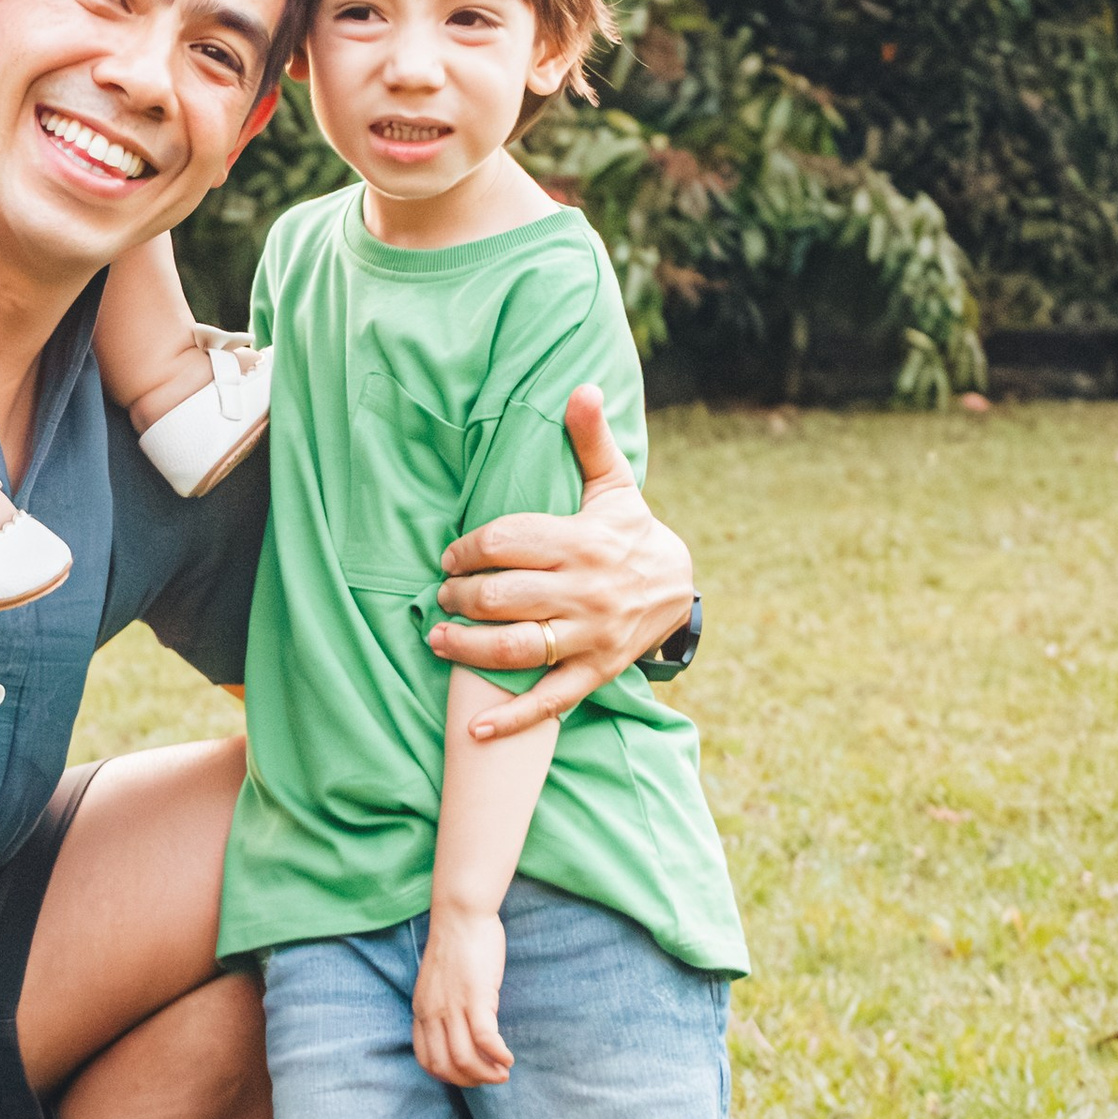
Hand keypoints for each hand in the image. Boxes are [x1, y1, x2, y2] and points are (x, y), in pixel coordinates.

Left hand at [413, 905, 511, 1085]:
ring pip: (464, 1059)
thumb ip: (444, 1007)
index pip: (426, 1060)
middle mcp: (433, 1012)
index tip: (470, 1076)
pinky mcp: (476, 997)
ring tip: (503, 1072)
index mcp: (422, 1010)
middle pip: (445, 1066)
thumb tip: (461, 1030)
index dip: (449, 1076)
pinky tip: (509, 1058)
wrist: (461, 914)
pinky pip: (485, 1040)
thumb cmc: (456, 944)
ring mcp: (453, 1006)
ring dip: (486, 1074)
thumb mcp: (439, 983)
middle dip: (470, 1081)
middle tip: (491, 1078)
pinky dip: (498, 1056)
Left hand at [424, 383, 693, 742]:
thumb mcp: (613, 486)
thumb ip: (589, 442)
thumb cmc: (628, 533)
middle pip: (503, 596)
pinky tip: (475, 730)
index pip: (507, 543)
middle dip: (460, 597)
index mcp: (582, 542)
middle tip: (441, 596)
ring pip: (516, 647)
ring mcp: (589, 637)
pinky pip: (549, 701)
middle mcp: (584, 592)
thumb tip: (582, 388)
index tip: (449, 555)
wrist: (679, 589)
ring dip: (468, 648)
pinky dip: (511, 720)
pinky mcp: (594, 673)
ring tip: (438, 640)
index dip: (467, 549)